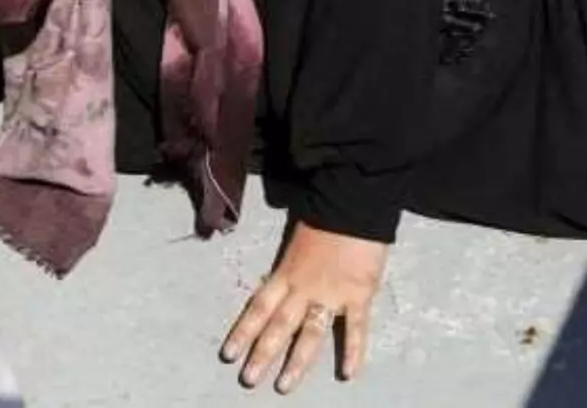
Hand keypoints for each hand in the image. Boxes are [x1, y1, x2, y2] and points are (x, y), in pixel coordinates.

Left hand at [221, 220, 387, 393]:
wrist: (352, 200)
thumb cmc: (326, 213)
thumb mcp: (298, 238)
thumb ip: (291, 264)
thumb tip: (283, 280)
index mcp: (286, 272)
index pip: (258, 307)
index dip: (242, 331)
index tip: (228, 354)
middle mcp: (303, 287)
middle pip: (278, 326)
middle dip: (261, 354)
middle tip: (248, 380)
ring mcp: (331, 293)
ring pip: (309, 333)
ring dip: (296, 362)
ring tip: (284, 386)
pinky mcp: (358, 294)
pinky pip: (355, 327)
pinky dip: (353, 350)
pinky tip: (348, 374)